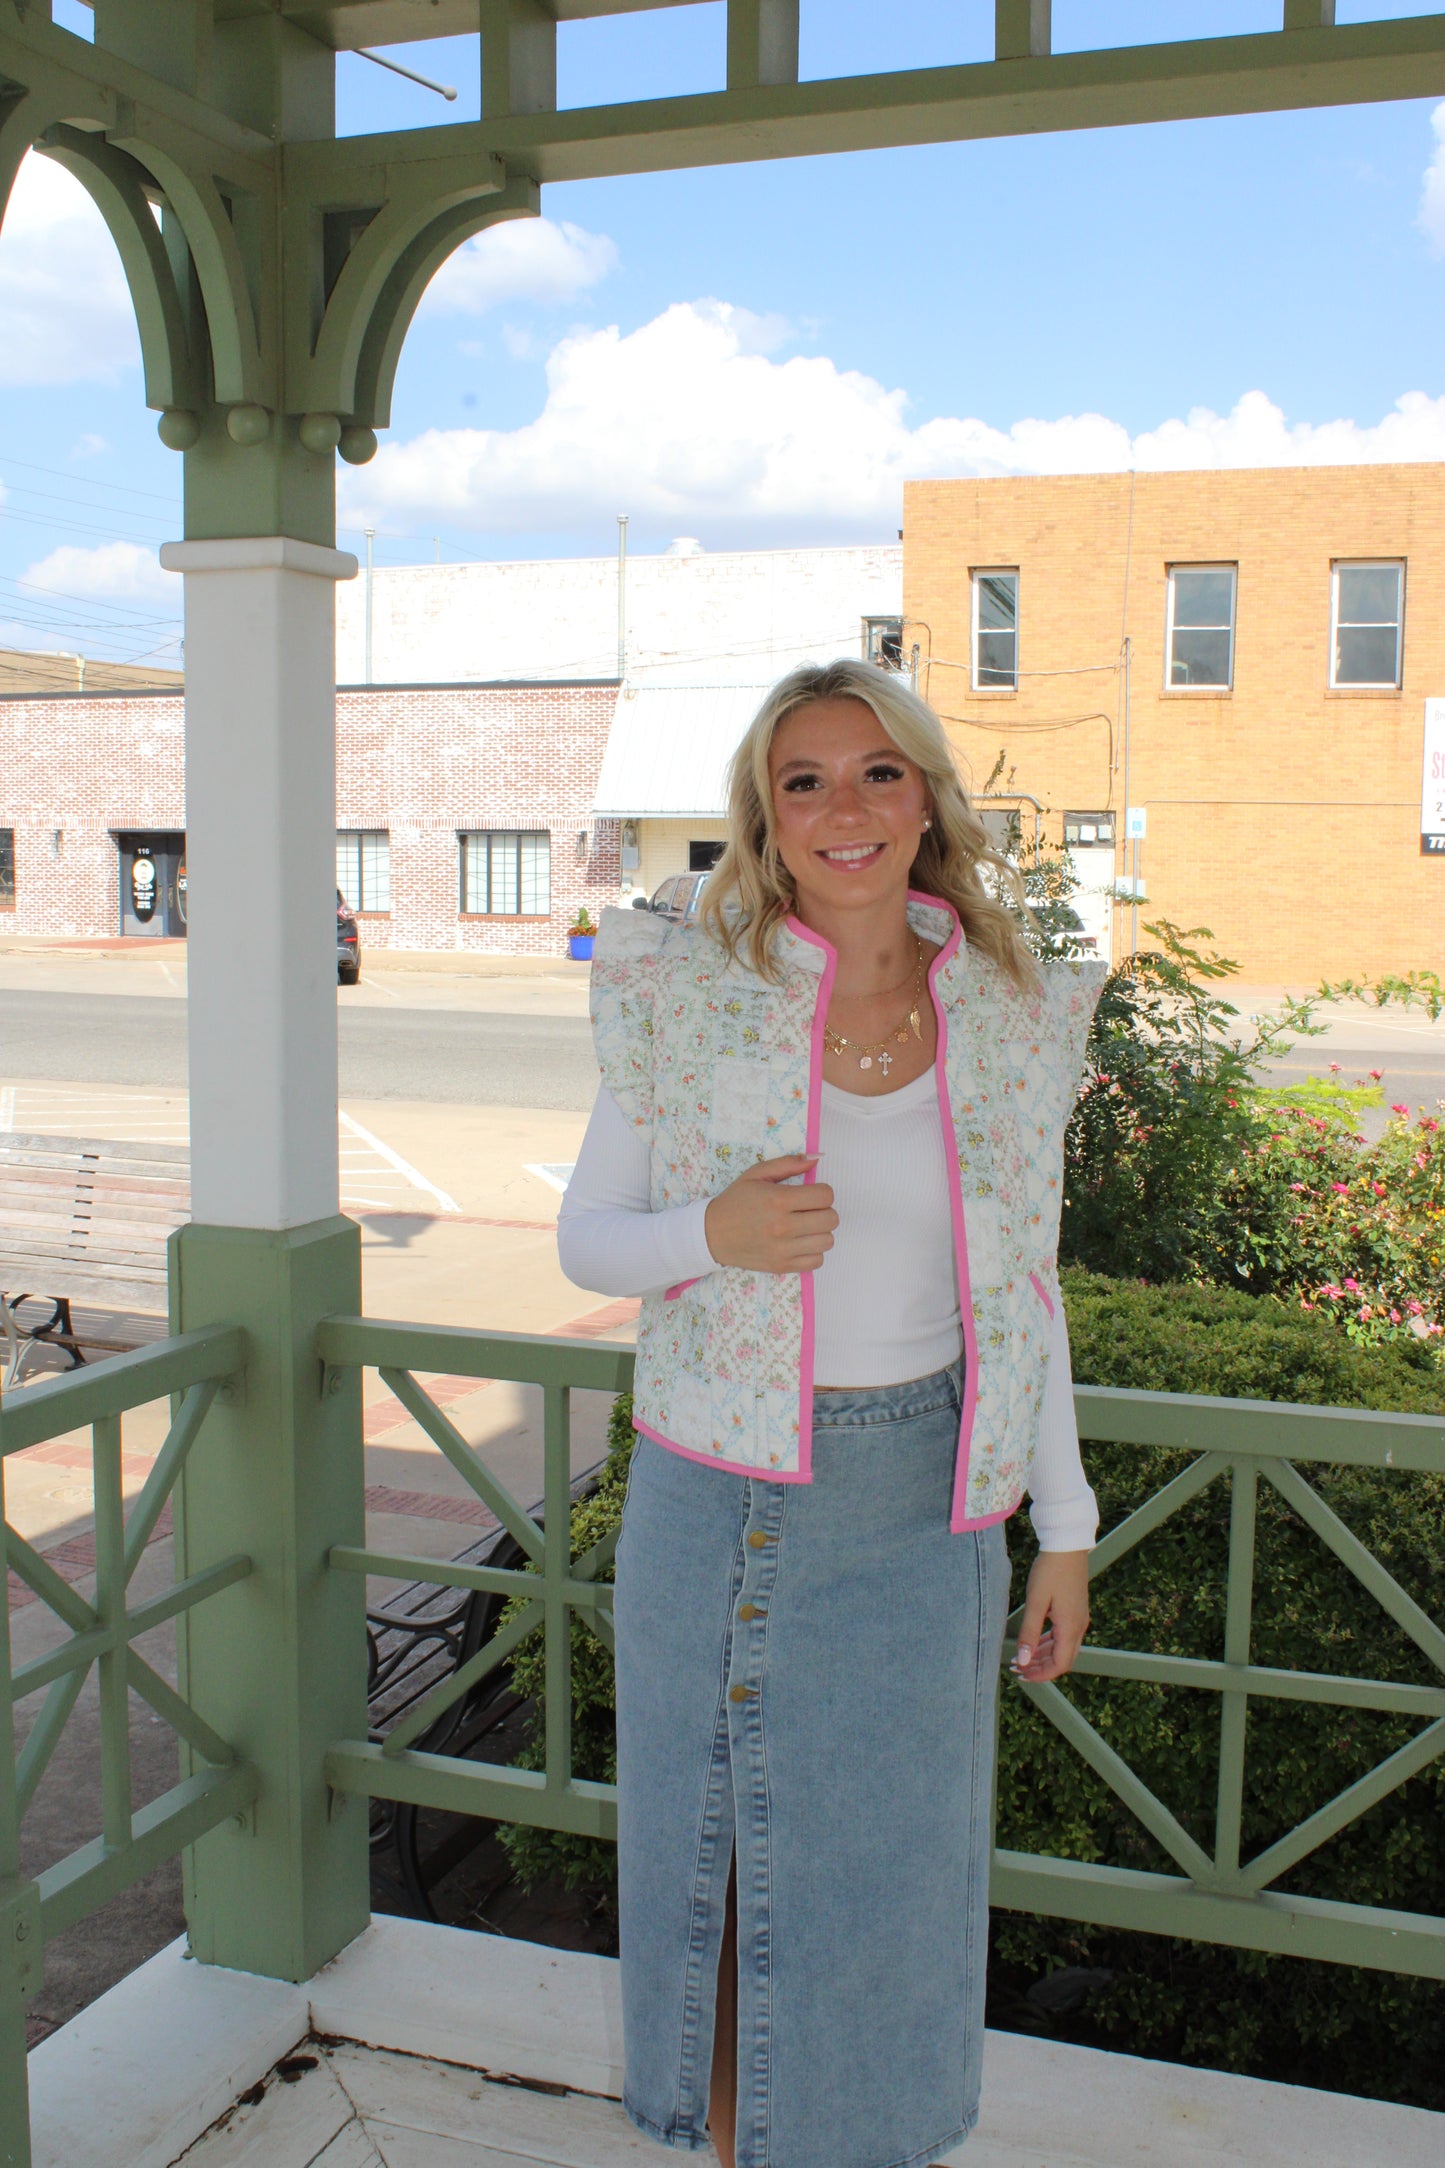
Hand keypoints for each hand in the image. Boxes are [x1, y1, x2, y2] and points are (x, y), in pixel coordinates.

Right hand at [704, 1154, 837, 1275]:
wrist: (712, 1233)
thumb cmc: (736, 1201)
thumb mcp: (757, 1174)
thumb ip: (788, 1164)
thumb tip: (817, 1158)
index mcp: (779, 1200)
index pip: (826, 1195)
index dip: (822, 1192)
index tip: (811, 1194)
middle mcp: (783, 1226)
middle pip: (831, 1219)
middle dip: (824, 1211)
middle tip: (809, 1210)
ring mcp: (783, 1249)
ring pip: (827, 1241)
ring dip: (820, 1232)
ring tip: (804, 1227)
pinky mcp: (782, 1266)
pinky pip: (817, 1260)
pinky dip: (813, 1251)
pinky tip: (800, 1242)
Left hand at [1010, 1550, 1089, 1684]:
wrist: (1067, 1546)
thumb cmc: (1050, 1571)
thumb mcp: (1036, 1602)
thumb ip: (1029, 1633)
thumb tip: (1024, 1660)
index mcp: (1070, 1628)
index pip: (1060, 1665)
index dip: (1041, 1675)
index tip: (1022, 1674)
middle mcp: (1079, 1626)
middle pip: (1062, 1659)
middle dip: (1041, 1667)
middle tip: (1018, 1668)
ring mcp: (1079, 1618)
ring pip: (1063, 1648)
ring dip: (1044, 1655)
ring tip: (1023, 1657)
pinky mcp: (1075, 1611)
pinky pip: (1063, 1635)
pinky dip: (1049, 1643)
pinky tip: (1035, 1642)